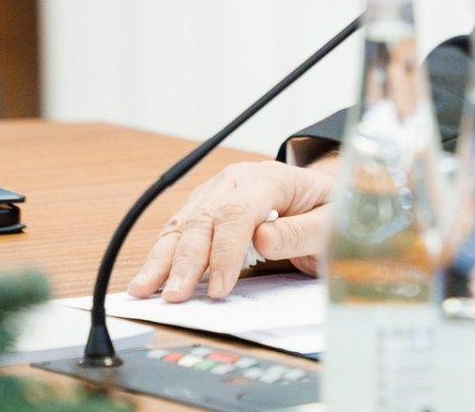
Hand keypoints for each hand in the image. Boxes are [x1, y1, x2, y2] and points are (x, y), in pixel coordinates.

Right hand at [128, 157, 338, 301]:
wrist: (321, 197)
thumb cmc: (327, 210)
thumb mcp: (330, 223)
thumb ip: (300, 231)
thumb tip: (263, 240)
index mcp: (271, 177)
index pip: (238, 213)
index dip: (225, 252)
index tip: (219, 287)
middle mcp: (236, 179)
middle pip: (203, 218)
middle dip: (186, 260)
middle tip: (175, 296)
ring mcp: (216, 191)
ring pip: (183, 223)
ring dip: (162, 258)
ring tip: (143, 288)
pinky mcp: (204, 207)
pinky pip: (178, 230)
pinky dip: (161, 255)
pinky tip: (147, 277)